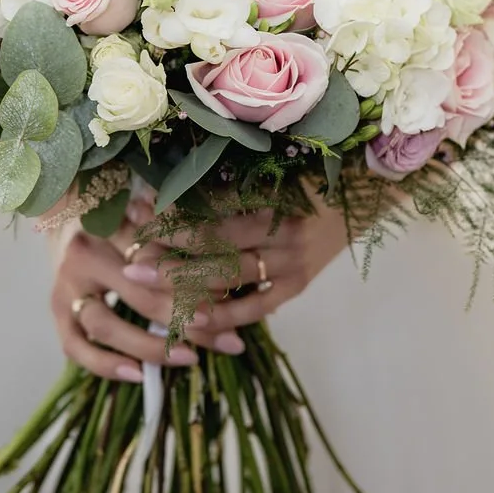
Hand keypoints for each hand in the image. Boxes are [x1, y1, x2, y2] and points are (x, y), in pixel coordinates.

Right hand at [50, 221, 220, 383]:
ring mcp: (66, 285)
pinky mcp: (57, 310)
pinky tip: (138, 375)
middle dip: (181, 318)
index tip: (224, 300)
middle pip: (137, 293)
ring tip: (189, 358)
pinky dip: (106, 365)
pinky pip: (76, 347)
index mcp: (111, 224)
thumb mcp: (148, 221)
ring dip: (149, 346)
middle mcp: (85, 254)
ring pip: (105, 324)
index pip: (157, 258)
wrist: (68, 221)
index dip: (191, 280)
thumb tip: (228, 288)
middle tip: (218, 336)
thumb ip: (178, 246)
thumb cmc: (122, 223)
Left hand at [122, 190, 350, 338]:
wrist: (363, 194)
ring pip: (231, 277)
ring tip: (147, 285)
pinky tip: (193, 321)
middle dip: (169, 253)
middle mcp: (283, 231)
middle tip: (131, 258)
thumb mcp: (273, 171)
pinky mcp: (299, 285)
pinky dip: (225, 315)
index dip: (174, 216)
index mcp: (274, 197)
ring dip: (185, 283)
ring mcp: (293, 262)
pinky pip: (257, 306)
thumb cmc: (309, 176)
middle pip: (216, 246)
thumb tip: (169, 190)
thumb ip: (229, 186)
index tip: (137, 215)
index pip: (213, 211)